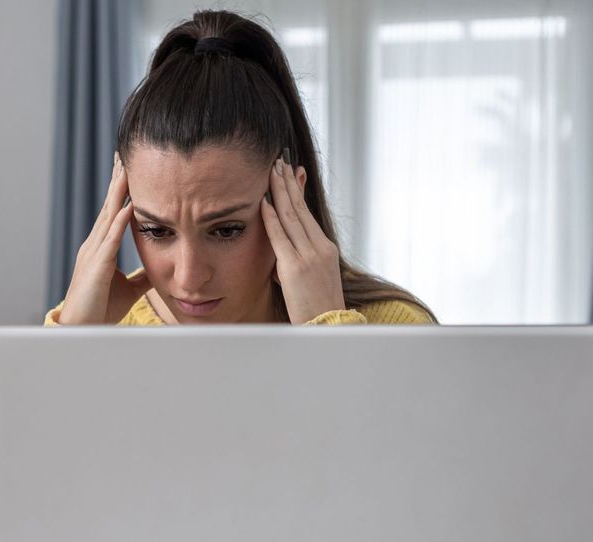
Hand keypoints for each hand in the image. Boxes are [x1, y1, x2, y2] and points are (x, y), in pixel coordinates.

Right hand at [58, 152, 151, 323]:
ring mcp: (93, 253)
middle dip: (117, 181)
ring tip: (126, 169)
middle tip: (123, 155)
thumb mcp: (129, 288)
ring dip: (118, 193)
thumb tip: (158, 267)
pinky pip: (109, 240)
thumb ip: (141, 275)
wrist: (83, 330)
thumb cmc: (101, 309)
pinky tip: (128, 206)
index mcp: (102, 248)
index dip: (121, 191)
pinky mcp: (96, 267)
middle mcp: (95, 244)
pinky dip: (120, 222)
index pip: (114, 212)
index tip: (128, 169)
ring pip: (108, 216)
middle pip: (109, 206)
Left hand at [260, 149, 345, 324]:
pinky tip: (264, 201)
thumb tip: (281, 252)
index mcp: (326, 249)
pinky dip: (272, 218)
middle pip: (300, 208)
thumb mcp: (312, 279)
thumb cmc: (317, 309)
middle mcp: (320, 248)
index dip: (297, 191)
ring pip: (292, 216)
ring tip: (270, 171)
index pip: (307, 213)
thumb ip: (297, 260)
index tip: (290, 173)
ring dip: (280, 191)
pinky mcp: (295, 267)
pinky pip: (280, 237)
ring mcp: (309, 256)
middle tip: (278, 161)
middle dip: (288, 183)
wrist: (328, 329)